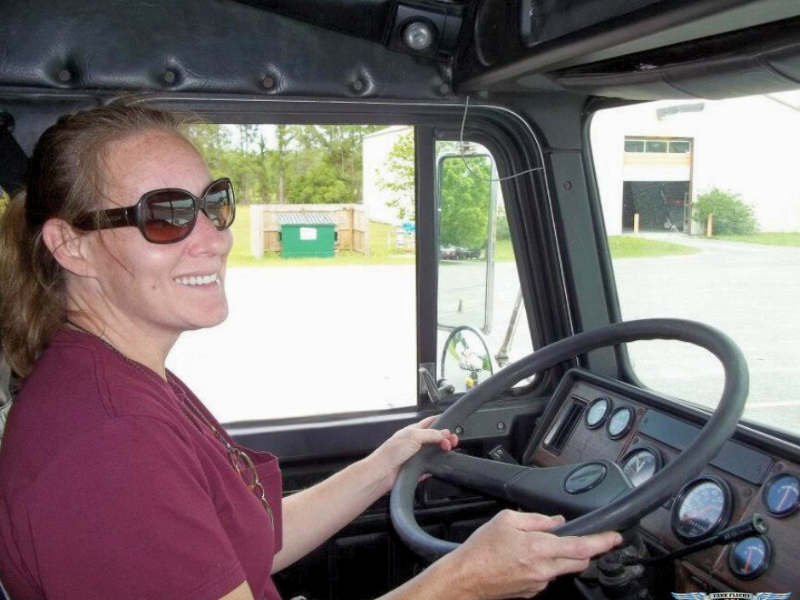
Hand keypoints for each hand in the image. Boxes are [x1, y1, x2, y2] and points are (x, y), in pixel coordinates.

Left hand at [369, 416, 458, 492]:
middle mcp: (417, 442)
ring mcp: (418, 455)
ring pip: (436, 452)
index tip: (452, 424)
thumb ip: (431, 434)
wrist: (383, 472)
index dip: (441, 422)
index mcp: (414, 431)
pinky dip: (439, 464)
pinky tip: (443, 462)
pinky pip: (433, 465)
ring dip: (444, 450)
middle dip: (446, 438)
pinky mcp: (420, 468)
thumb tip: (445, 432)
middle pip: (436, 438)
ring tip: (447, 450)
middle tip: (452, 441)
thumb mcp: (413, 436)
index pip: (430, 422)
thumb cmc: (392, 451)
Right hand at [438, 510, 622, 599]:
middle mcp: (543, 570)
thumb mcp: (506, 520)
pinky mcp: (531, 592)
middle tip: (577, 537)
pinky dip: (544, 566)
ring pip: (562, 570)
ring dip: (561, 557)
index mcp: (539, 548)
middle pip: (579, 561)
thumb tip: (557, 521)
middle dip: (584, 550)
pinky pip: (547, 577)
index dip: (602, 542)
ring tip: (537, 546)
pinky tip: (524, 559)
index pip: (581, 547)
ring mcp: (538, 584)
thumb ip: (536, 519)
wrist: (465, 578)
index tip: (615, 537)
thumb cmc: (481, 549)